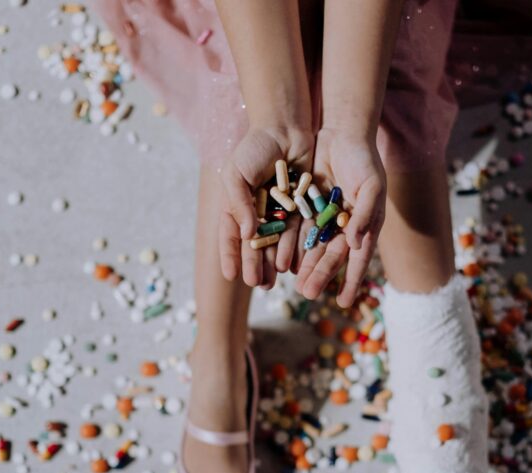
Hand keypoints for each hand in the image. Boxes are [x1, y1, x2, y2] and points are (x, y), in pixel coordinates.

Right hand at [218, 126, 314, 287]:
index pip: (231, 236)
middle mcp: (258, 214)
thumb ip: (239, 202)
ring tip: (273, 282)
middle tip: (258, 285)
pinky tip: (293, 264)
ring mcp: (280, 213)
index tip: (230, 275)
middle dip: (255, 266)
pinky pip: (297, 232)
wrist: (285, 128)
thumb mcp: (237, 172)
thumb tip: (246, 234)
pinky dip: (294, 248)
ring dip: (274, 264)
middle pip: (255, 246)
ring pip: (276, 244)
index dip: (230, 256)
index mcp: (238, 207)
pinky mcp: (301, 209)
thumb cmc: (255, 148)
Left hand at [294, 127, 385, 307]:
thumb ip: (365, 214)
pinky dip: (295, 245)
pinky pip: (302, 230)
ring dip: (307, 266)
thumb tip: (357, 244)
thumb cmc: (364, 159)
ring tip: (297, 285)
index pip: (358, 259)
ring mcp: (328, 217)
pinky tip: (286, 261)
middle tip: (309, 294)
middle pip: (332, 255)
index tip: (345, 303)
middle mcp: (347, 225)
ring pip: (315, 247)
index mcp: (366, 224)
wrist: (343, 133)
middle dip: (322, 276)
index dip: (351, 281)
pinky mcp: (311, 206)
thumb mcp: (371, 186)